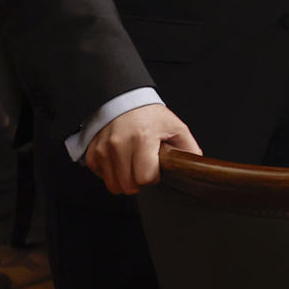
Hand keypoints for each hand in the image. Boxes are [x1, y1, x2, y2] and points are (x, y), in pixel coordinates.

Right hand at [85, 104, 201, 195]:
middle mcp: (119, 145)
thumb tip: (196, 166)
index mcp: (143, 138)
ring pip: (114, 185)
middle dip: (140, 181)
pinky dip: (112, 173)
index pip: (145, 178)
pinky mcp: (92, 154)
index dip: (153, 176)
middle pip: (129, 186)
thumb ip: (188, 148)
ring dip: (125, 180)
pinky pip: (102, 177)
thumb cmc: (151, 116)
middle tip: (145, 166)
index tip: (155, 167)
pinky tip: (121, 160)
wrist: (124, 102)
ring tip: (133, 163)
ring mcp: (103, 150)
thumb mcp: (176, 128)